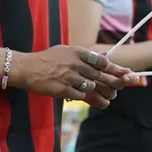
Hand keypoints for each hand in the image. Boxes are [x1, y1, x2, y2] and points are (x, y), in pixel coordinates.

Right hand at [9, 45, 134, 108]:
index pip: (101, 60)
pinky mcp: (62, 89)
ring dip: (102, 92)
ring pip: (92, 86)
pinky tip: (95, 100)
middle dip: (113, 82)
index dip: (114, 68)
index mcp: (77, 52)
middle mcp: (74, 63)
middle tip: (122, 86)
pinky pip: (81, 95)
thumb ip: (85, 55)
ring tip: (110, 97)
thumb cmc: (47, 59)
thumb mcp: (66, 51)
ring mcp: (68, 77)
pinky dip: (88, 98)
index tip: (124, 72)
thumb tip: (105, 56)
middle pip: (99, 75)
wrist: (26, 68)